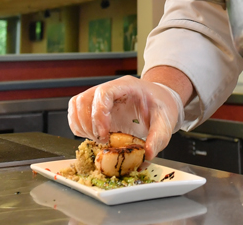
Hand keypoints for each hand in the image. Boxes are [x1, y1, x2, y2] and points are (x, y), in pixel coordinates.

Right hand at [68, 76, 184, 159]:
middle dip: (89, 125)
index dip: (99, 114)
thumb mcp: (166, 121)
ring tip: (98, 139)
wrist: (160, 101)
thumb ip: (158, 137)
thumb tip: (147, 155)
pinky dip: (78, 127)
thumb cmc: (161, 107)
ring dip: (81, 126)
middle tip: (102, 141)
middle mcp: (109, 89)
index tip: (104, 134)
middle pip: (84, 100)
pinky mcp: (95, 108)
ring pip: (76, 105)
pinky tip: (93, 137)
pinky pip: (76, 113)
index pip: (103, 93)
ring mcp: (100, 97)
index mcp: (127, 86)